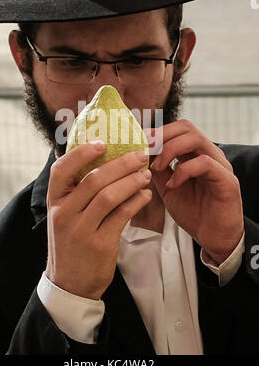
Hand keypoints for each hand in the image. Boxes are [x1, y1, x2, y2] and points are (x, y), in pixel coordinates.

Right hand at [46, 141, 151, 299]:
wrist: (70, 284)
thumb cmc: (71, 243)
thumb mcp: (65, 216)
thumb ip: (77, 192)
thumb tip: (101, 162)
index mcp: (54, 202)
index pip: (61, 169)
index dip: (82, 153)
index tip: (103, 143)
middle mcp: (64, 214)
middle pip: (93, 179)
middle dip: (121, 164)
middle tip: (140, 155)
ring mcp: (81, 230)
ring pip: (109, 196)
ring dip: (131, 181)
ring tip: (145, 174)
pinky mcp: (99, 244)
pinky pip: (121, 215)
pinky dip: (136, 201)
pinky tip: (145, 195)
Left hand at [148, 120, 243, 263]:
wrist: (212, 238)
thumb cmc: (193, 212)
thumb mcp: (167, 187)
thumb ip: (158, 170)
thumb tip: (140, 154)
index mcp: (195, 153)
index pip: (177, 129)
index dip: (156, 132)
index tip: (138, 142)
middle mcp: (209, 154)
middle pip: (186, 127)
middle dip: (162, 135)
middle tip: (145, 150)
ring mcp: (220, 165)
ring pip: (196, 139)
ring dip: (170, 150)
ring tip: (157, 167)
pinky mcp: (227, 180)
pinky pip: (204, 163)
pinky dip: (184, 170)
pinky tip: (172, 184)